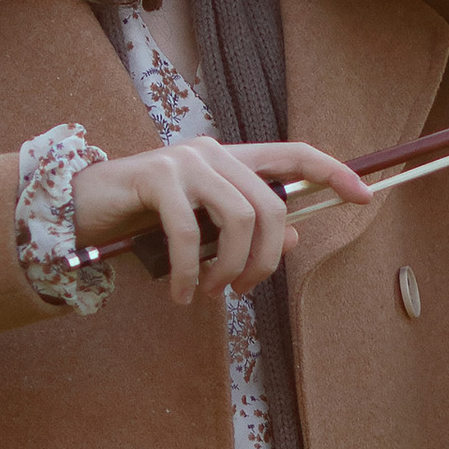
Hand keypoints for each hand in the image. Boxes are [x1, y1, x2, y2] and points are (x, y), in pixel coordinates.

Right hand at [71, 137, 373, 303]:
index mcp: (230, 159)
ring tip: (210, 294)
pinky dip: (191, 274)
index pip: (295, 156)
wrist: (82, 209)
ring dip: (230, 269)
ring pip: (239, 218)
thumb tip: (292, 235)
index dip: (333, 172)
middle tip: (240, 293)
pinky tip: (183, 295)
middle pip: (271, 204)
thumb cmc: (145, 221)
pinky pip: (191, 234)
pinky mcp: (156, 177)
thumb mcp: (200, 228)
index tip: (366, 196)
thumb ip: (243, 228)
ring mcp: (184, 161)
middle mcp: (213, 152)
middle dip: (264, 260)